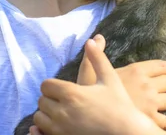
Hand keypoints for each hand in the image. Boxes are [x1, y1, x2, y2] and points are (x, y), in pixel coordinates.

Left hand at [32, 35, 165, 134]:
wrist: (126, 132)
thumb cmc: (119, 104)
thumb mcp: (109, 78)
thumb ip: (98, 58)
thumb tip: (90, 40)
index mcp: (72, 93)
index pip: (46, 85)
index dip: (53, 85)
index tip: (62, 88)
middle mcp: (63, 112)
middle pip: (41, 101)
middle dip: (50, 99)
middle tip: (64, 100)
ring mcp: (61, 129)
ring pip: (39, 118)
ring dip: (47, 114)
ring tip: (62, 112)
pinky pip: (41, 134)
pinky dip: (43, 129)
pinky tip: (56, 125)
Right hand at [77, 43, 165, 129]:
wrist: (92, 116)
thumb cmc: (90, 95)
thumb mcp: (89, 72)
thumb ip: (97, 55)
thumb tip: (97, 37)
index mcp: (136, 71)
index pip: (164, 66)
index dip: (163, 71)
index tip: (158, 76)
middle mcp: (147, 85)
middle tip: (159, 90)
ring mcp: (151, 103)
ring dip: (165, 103)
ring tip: (158, 105)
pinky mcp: (151, 120)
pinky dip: (163, 121)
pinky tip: (155, 120)